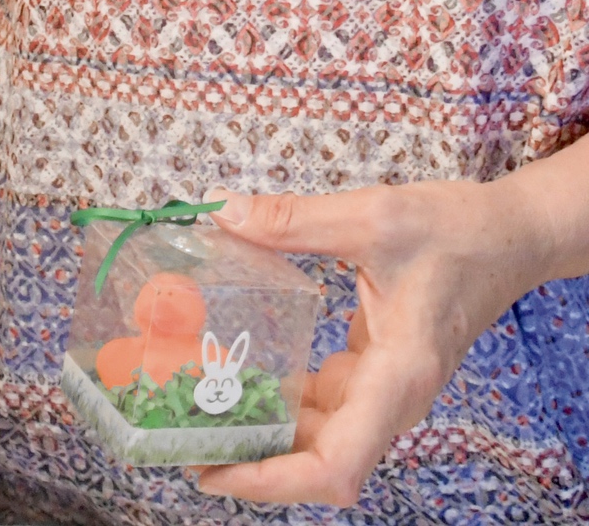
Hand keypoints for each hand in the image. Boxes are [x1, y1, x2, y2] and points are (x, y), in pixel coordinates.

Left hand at [193, 178, 552, 507]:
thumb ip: (293, 219)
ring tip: (200, 409)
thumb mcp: (370, 216)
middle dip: (252, 459)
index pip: (335, 466)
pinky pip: (326, 403)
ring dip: (265, 430)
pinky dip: (284, 398)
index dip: (272, 481)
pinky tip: (244, 374)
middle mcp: (394, 398)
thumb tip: (222, 210)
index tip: (214, 471)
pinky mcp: (380, 371)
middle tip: (183, 437)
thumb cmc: (456, 231)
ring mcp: (387, 389)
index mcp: (400, 376)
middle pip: (319, 460)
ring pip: (319, 434)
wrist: (509, 236)